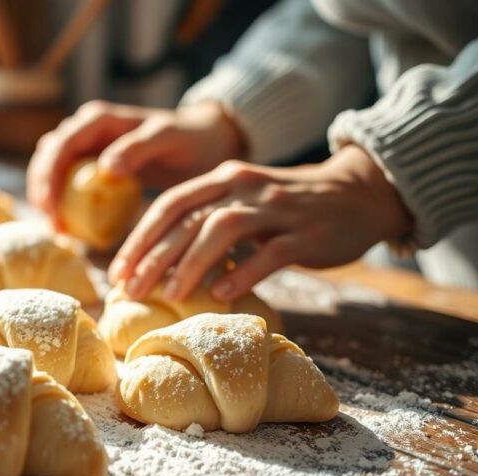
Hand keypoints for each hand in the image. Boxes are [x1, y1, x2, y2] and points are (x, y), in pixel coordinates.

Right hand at [26, 100, 243, 228]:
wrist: (204, 143)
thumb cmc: (188, 139)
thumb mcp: (168, 139)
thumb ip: (138, 148)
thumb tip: (105, 168)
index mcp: (99, 119)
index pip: (61, 144)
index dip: (49, 174)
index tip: (50, 206)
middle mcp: (87, 130)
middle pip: (48, 157)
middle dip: (42, 190)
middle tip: (53, 225)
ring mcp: (88, 148)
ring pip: (52, 170)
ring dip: (48, 198)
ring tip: (58, 229)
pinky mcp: (94, 168)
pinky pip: (69, 184)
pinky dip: (64, 204)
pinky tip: (71, 228)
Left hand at [109, 145, 413, 301]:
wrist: (359, 193)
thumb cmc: (289, 207)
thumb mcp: (243, 202)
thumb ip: (207, 220)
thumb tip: (160, 262)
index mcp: (224, 178)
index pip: (170, 204)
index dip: (140, 238)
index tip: (117, 272)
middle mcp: (245, 187)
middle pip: (189, 218)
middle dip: (154, 256)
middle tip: (131, 290)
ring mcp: (277, 209)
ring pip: (223, 230)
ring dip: (191, 263)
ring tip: (169, 295)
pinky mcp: (306, 233)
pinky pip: (270, 253)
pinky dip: (242, 272)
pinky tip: (220, 294)